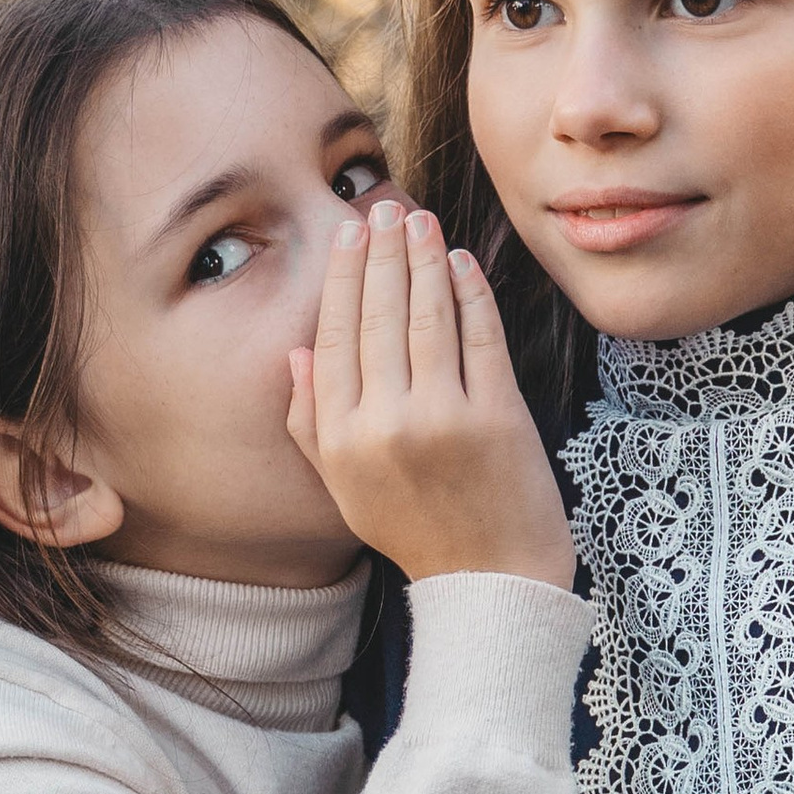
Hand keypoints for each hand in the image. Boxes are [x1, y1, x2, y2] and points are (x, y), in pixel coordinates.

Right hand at [286, 203, 574, 592]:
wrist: (491, 583)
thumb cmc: (418, 534)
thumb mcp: (345, 489)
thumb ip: (312, 423)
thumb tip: (295, 353)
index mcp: (342, 440)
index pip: (335, 338)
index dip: (342, 281)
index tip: (349, 238)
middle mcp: (385, 425)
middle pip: (378, 317)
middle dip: (381, 253)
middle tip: (384, 209)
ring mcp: (444, 418)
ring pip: (426, 317)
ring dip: (422, 260)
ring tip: (419, 222)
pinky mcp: (497, 417)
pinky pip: (479, 337)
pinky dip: (469, 293)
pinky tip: (460, 263)